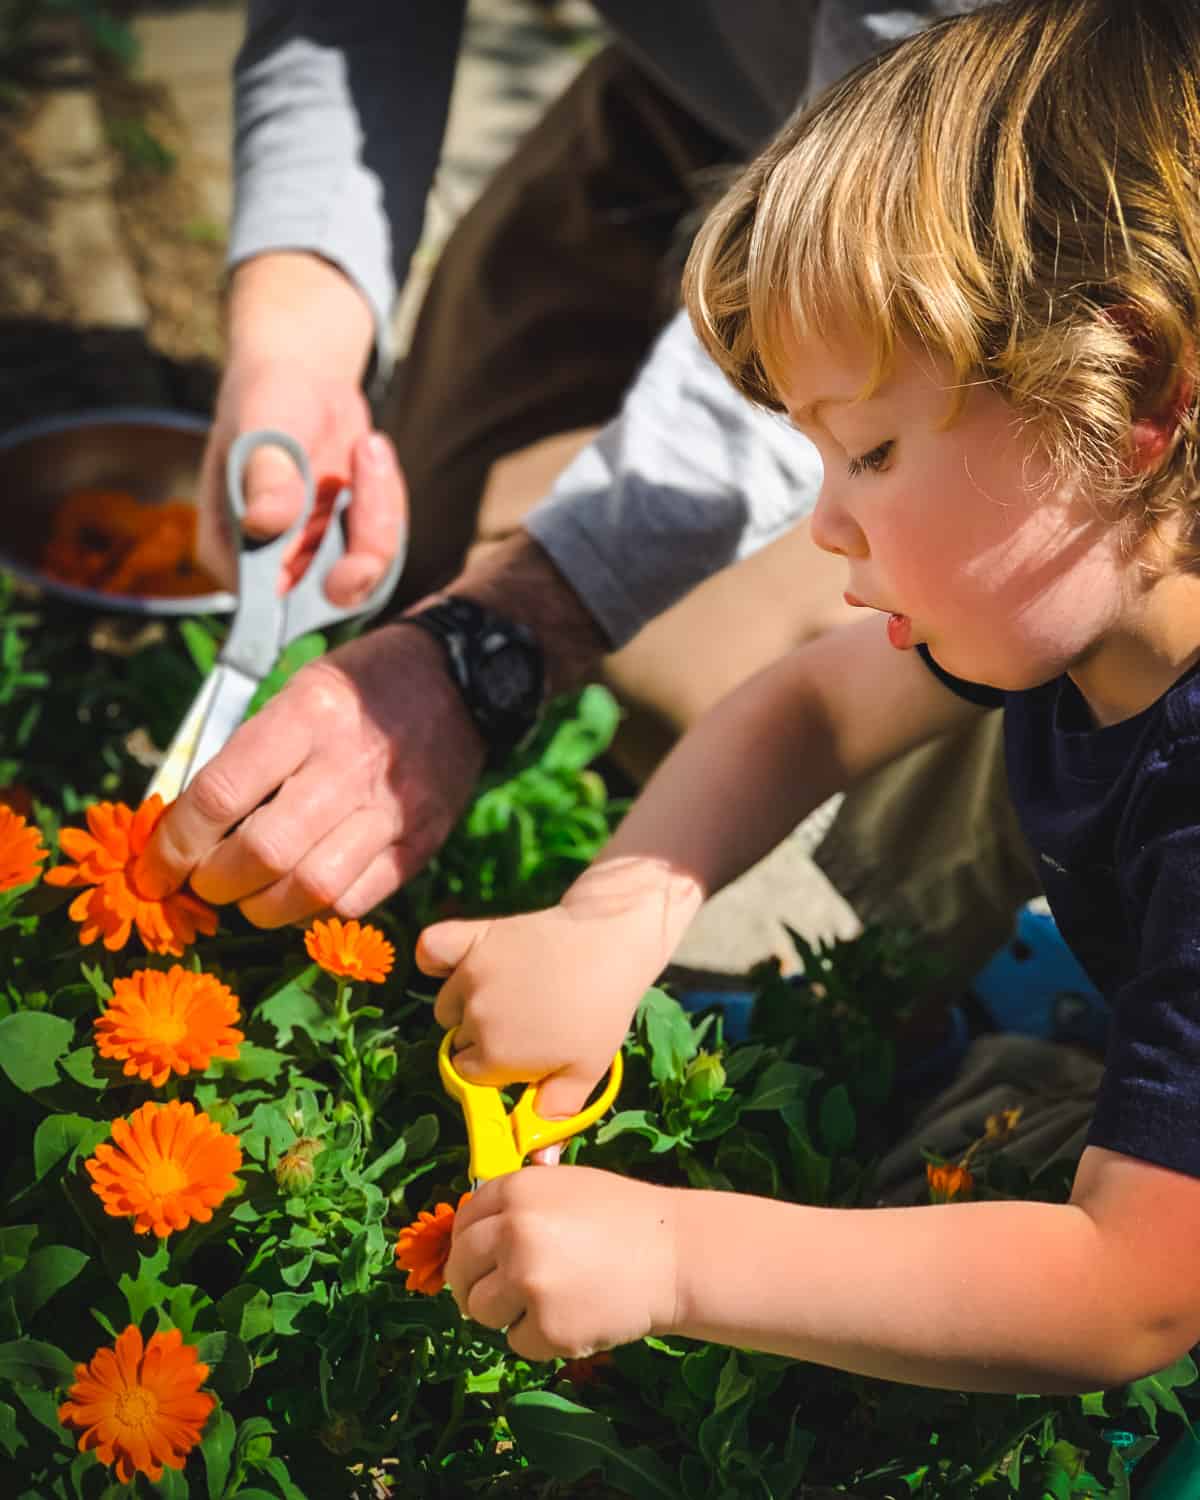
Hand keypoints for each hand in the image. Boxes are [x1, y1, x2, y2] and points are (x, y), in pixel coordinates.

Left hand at [136, 624, 485, 924]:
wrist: (462, 682)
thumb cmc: (363, 686)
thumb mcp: (297, 690)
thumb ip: (248, 754)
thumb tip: (187, 826)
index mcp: (307, 715)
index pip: (220, 795)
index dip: (174, 843)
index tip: (156, 867)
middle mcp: (348, 764)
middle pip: (262, 853)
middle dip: (214, 883)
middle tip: (204, 881)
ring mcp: (391, 809)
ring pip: (310, 889)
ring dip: (261, 907)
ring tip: (248, 896)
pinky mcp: (420, 842)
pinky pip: (356, 899)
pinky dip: (315, 908)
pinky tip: (299, 892)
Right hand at [197, 253, 404, 605]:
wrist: (300, 379)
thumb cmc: (267, 400)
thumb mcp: (261, 425)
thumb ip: (265, 474)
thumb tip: (265, 521)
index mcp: (230, 555)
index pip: (268, 605)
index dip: (310, 599)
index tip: (350, 566)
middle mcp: (272, 570)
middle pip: (331, 596)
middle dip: (364, 547)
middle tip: (370, 475)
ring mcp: (313, 561)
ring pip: (368, 569)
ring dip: (379, 506)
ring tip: (367, 443)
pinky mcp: (347, 545)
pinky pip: (385, 542)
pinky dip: (387, 497)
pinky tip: (370, 451)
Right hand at [417, 858, 690, 1117]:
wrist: (611, 943)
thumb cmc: (602, 1012)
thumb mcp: (586, 1072)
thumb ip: (554, 1114)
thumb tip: (536, 1160)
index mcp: (494, 1057)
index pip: (470, 1076)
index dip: (495, 1069)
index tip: (521, 1055)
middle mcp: (474, 1018)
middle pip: (459, 1040)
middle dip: (484, 1039)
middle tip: (526, 1022)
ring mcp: (469, 974)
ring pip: (448, 1002)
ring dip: (467, 1003)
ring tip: (511, 993)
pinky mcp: (473, 936)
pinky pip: (430, 950)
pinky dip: (438, 959)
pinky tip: (462, 964)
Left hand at [445, 1166, 679, 1360]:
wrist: (675, 1257)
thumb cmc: (622, 1219)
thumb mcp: (564, 1188)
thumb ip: (516, 1207)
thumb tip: (471, 1240)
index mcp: (516, 1190)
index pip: (463, 1223)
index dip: (468, 1246)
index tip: (479, 1262)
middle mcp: (512, 1231)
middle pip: (462, 1270)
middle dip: (474, 1286)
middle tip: (501, 1294)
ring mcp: (526, 1280)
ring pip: (482, 1311)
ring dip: (507, 1313)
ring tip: (551, 1301)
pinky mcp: (545, 1327)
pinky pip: (517, 1342)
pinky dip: (540, 1338)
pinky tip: (575, 1317)